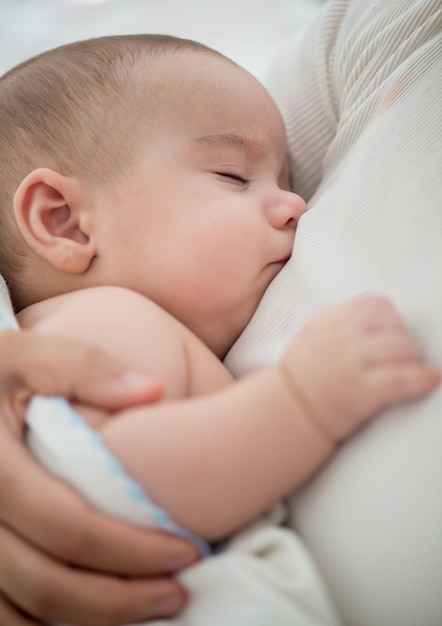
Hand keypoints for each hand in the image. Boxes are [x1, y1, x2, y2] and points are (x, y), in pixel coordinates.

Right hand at [0, 331, 198, 624]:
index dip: (132, 550)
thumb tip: (153, 390)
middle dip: (121, 601)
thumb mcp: (28, 355)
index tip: (186, 552)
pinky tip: (96, 613)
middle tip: (177, 593)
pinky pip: (3, 614)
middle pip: (48, 587)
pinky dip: (50, 623)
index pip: (69, 528)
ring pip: (21, 615)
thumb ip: (84, 366)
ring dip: (90, 622)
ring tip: (147, 608)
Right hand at [281, 296, 439, 442]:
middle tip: (404, 354)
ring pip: (403, 348)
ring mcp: (351, 362)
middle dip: (404, 339)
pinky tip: (430, 378)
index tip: (394, 330)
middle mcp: (341, 335)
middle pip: (395, 325)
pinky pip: (403, 378)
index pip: (376, 304)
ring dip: (413, 358)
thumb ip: (342, 322)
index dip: (391, 318)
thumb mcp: (314, 335)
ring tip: (412, 367)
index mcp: (331, 319)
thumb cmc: (304, 376)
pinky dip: (422, 378)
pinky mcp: (362, 390)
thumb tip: (385, 317)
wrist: (287, 410)